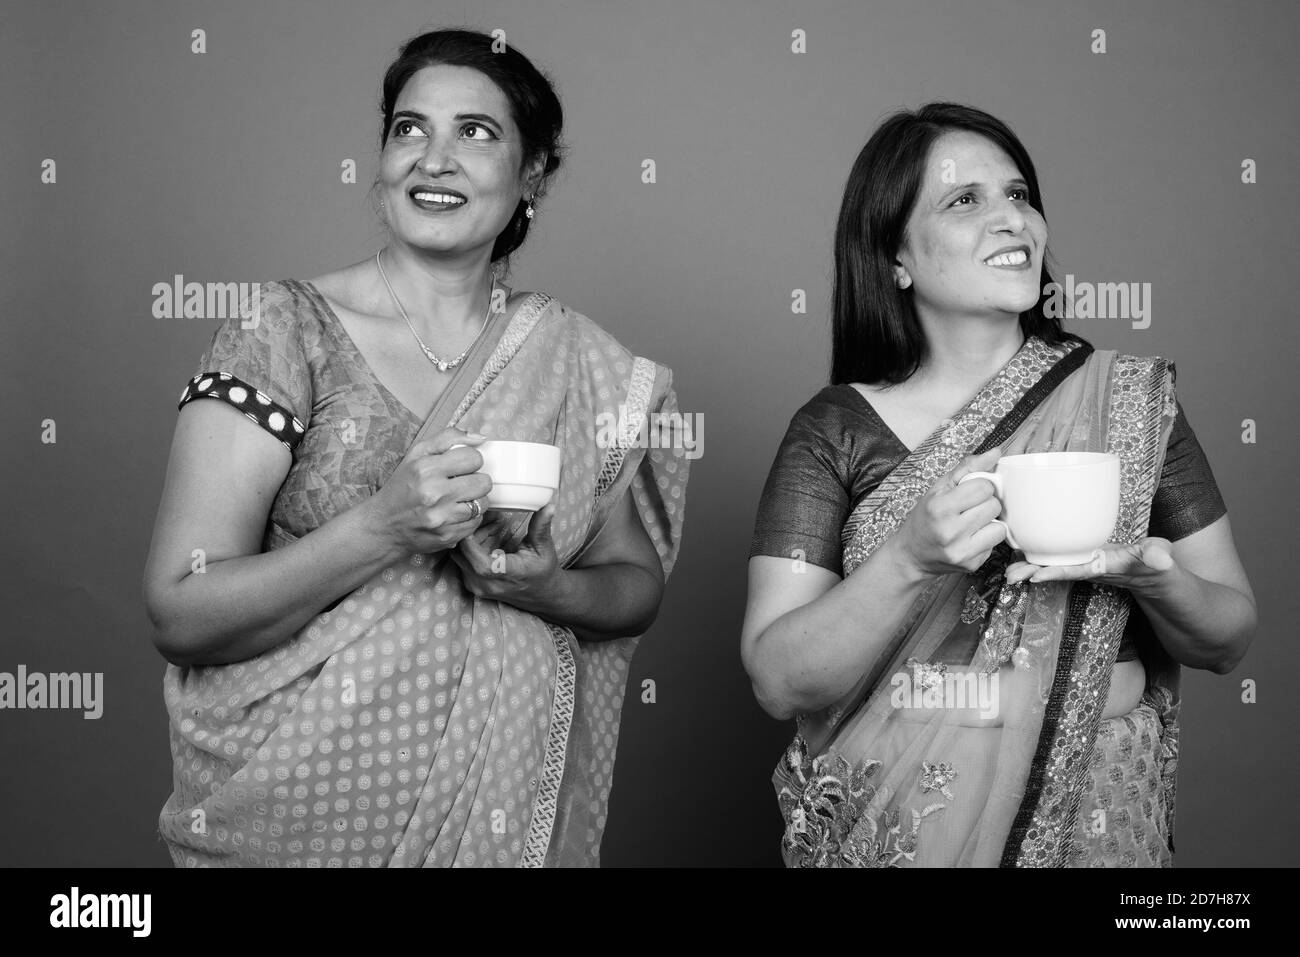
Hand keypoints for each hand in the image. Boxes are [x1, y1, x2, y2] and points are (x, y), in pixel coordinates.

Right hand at [361, 427, 491, 557]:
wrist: (384, 526)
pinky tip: (453, 514)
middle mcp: (434, 493)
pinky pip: (476, 522)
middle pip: (483, 482)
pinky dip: (469, 518)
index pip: (474, 458)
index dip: (471, 460)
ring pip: (482, 504)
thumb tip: (481, 438)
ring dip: (474, 500)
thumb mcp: (417, 455)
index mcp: (426, 469)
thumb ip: (448, 438)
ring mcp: (441, 517)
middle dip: (476, 481)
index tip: (463, 466)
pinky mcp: (447, 536)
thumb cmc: (403, 487)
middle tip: (461, 484)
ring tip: (457, 500)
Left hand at [448, 503, 562, 610]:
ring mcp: (477, 586)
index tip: (481, 517)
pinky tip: (486, 539)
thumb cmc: (542, 569)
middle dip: (471, 531)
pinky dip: (469, 548)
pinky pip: (460, 562)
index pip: (477, 558)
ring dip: (469, 538)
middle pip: (462, 553)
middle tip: (487, 518)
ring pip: (458, 556)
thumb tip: (549, 506)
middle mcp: (487, 584)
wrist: (540, 594)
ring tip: (489, 528)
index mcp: (506, 573)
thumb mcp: (544, 547)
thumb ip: (541, 526)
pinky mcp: (471, 585)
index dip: (472, 537)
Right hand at [893, 447, 1009, 577]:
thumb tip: (996, 452)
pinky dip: (987, 538)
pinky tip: (971, 538)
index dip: (980, 486)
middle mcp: (950, 531)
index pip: (983, 487)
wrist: (913, 555)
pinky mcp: (972, 565)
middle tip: (970, 508)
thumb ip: (968, 468)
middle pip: (993, 506)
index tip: (969, 492)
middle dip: (985, 504)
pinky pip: (996, 544)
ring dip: (990, 522)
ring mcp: (961, 551)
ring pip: (1000, 527)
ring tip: (973, 523)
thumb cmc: (926, 518)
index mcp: (939, 507)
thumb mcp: (938, 488)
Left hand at [1003, 537, 1176, 594]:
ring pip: (1053, 565)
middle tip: (1009, 576)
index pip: (1077, 570)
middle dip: (1032, 572)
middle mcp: (1088, 568)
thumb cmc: (1157, 568)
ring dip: (1030, 567)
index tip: (1035, 575)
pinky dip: (1040, 557)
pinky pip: (1057, 558)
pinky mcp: (1081, 560)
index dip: (1056, 571)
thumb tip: (1161, 559)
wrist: (1154, 576)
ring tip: (1008, 572)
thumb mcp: (1160, 561)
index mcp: (1103, 567)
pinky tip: (1022, 555)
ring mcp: (1083, 565)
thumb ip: (1158, 557)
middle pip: (1056, 570)